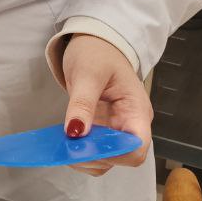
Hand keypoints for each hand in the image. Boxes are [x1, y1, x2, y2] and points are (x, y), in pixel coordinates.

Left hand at [61, 34, 151, 174]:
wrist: (95, 42)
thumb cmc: (97, 52)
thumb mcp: (88, 73)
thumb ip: (82, 104)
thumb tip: (75, 133)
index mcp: (136, 111)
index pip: (137, 148)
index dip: (115, 155)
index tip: (87, 148)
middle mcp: (130, 124)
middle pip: (121, 157)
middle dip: (95, 157)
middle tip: (68, 146)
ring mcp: (116, 128)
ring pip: (106, 158)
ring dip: (85, 157)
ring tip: (64, 143)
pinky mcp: (101, 128)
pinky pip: (94, 148)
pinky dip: (79, 150)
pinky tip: (65, 140)